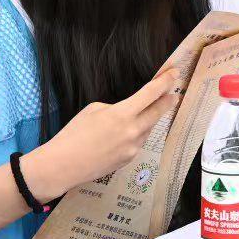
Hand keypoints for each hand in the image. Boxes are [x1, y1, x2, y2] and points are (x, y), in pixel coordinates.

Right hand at [23, 70, 180, 198]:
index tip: (173, 74)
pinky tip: (128, 133)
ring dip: (150, 119)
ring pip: (148, 128)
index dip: (164, 82)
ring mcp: (133, 147)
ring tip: (148, 111)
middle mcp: (132, 131)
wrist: (64, 165)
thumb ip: (116, 108)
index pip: (150, 93)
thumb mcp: (93, 110)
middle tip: (174, 94)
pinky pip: (138, 141)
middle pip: (157, 112)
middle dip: (167, 101)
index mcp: (122, 114)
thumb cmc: (73, 135)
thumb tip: (127, 113)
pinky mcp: (129, 159)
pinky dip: (137, 133)